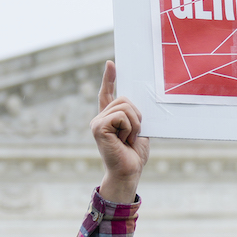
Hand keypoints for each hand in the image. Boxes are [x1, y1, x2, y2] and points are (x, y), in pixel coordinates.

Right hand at [91, 61, 149, 203]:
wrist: (129, 172)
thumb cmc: (134, 155)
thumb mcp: (138, 130)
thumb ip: (135, 115)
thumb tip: (140, 100)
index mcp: (110, 118)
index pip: (107, 93)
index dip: (109, 78)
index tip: (111, 64)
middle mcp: (100, 117)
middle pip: (125, 99)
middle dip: (137, 116)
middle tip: (133, 135)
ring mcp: (97, 122)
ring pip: (125, 106)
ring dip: (134, 124)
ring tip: (128, 139)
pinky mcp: (98, 127)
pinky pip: (121, 116)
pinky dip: (129, 128)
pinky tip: (123, 141)